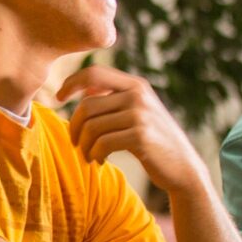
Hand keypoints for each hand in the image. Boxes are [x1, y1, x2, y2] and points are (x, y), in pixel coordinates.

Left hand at [59, 65, 204, 194]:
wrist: (183, 168)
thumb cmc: (154, 141)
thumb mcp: (138, 112)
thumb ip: (114, 97)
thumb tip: (84, 88)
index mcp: (135, 85)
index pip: (94, 72)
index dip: (71, 82)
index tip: (58, 97)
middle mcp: (138, 95)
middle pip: (87, 104)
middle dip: (75, 127)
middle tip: (76, 143)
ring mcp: (140, 114)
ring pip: (92, 126)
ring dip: (84, 145)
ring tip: (89, 155)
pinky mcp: (140, 136)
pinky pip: (101, 143)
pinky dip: (95, 155)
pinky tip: (100, 161)